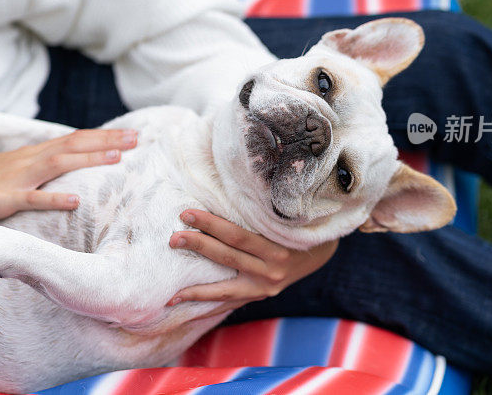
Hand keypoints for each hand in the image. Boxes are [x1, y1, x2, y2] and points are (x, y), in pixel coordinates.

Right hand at [0, 129, 136, 227]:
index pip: (74, 140)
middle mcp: (28, 160)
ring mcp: (16, 178)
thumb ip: (41, 169)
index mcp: (32, 154)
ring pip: (58, 164)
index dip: (103, 137)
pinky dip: (54, 198)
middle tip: (138, 139)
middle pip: (73, 145)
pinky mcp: (2, 199)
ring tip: (117, 158)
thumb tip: (67, 168)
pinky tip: (75, 200)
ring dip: (88, 160)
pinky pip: (31, 198)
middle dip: (106, 142)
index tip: (131, 136)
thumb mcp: (14, 172)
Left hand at [167, 209, 337, 318]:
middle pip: (227, 257)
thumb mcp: (283, 215)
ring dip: (195, 291)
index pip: (236, 235)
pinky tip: (186, 307)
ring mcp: (266, 287)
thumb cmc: (295, 224)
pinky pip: (230, 303)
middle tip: (173, 239)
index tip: (186, 214)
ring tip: (171, 295)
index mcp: (278, 246)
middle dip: (197, 247)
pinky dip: (208, 306)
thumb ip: (258, 210)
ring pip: (225, 290)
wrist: (320, 251)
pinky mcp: (260, 295)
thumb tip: (224, 185)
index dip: (210, 225)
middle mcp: (272, 270)